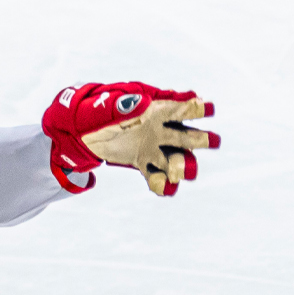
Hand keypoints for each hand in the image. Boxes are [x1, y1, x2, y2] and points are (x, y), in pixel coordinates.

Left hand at [43, 82, 218, 195]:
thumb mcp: (105, 109)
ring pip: (174, 158)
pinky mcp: (143, 162)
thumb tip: (144, 105)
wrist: (79, 132)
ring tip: (179, 174)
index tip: (209, 108)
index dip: (194, 108)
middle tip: (214, 141)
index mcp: (152, 110)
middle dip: (200, 138)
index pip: (178, 108)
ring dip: (180, 166)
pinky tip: (163, 189)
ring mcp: (152, 147)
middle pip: (184, 136)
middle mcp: (158, 129)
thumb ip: (123, 108)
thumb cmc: (93, 113)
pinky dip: (160, 183)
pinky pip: (156, 175)